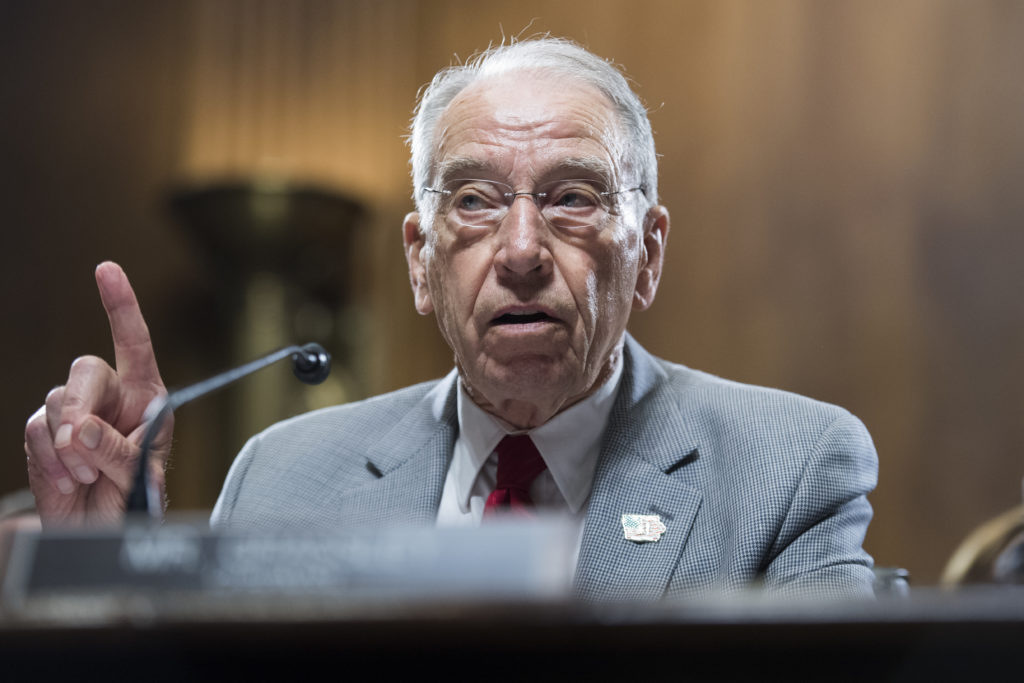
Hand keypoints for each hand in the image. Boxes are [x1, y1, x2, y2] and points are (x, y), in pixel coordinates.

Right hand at [24, 262, 171, 526]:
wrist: (100, 537)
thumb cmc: (134, 505)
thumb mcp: (140, 479)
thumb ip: (116, 452)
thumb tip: (79, 427)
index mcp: (147, 397)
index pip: (135, 343)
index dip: (121, 306)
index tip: (106, 270)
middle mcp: (110, 398)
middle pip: (84, 371)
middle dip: (80, 406)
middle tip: (81, 445)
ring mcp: (73, 415)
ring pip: (55, 402)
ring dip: (67, 446)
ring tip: (88, 478)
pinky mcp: (44, 435)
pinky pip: (34, 431)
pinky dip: (48, 461)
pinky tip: (69, 483)